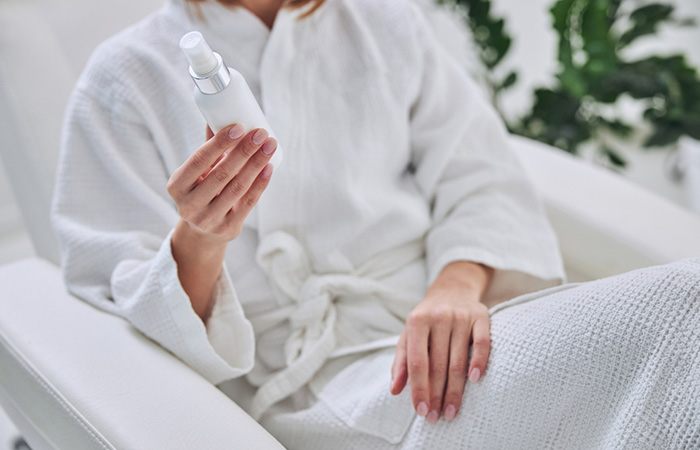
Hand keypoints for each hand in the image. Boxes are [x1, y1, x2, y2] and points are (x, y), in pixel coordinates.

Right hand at [167, 124, 276, 244]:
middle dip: (244, 151)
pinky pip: (248, 202)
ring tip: (270, 145)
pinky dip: (260, 183)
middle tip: (261, 133)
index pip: (199, 159)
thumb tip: (218, 115)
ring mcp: (209, 219)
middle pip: (222, 173)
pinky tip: (269, 167)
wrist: (201, 232)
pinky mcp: (228, 228)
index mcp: (177, 186)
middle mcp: (190, 205)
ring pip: (238, 187)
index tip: (239, 127)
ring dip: (257, 164)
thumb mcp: (195, 174)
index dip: (220, 143)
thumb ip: (208, 149)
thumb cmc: (200, 191)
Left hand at [390, 261, 492, 423]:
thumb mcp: (408, 334)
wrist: (451, 289)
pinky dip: (479, 362)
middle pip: (438, 365)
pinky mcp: (481, 316)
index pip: (418, 362)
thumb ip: (401, 362)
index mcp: (417, 321)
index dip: (419, 389)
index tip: (421, 411)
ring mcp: (461, 316)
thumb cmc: (426, 320)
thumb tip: (395, 390)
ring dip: (456, 390)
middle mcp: (439, 317)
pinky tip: (475, 381)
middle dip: (437, 395)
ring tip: (452, 411)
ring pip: (458, 360)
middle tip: (436, 417)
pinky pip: (482, 343)